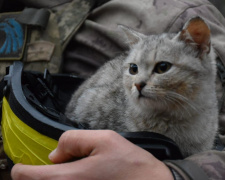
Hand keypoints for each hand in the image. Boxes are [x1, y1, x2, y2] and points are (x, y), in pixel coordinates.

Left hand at [11, 130, 173, 179]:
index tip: (26, 163)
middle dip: (41, 172)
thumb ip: (73, 140)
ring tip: (76, 166)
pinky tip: (82, 173)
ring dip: (55, 176)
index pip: (26, 176)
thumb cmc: (131, 165)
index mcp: (68, 178)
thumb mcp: (104, 139)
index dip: (23, 167)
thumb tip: (55, 154)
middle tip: (61, 162)